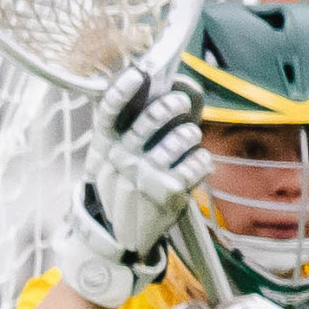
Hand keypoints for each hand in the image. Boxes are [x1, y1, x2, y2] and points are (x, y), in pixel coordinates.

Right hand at [57, 66, 203, 308]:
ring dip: (190, 135)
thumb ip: (129, 133)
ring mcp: (145, 175)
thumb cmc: (123, 189)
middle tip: (181, 101)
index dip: (123, 90)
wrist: (122, 236)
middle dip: (171, 105)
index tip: (140, 72)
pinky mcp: (169, 192)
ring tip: (190, 139)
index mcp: (105, 146)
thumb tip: (164, 93)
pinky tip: (200, 164)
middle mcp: (122, 158)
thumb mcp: (112, 161)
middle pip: (151, 119)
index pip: (109, 112)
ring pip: (181, 138)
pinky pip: (198, 163)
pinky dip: (203, 161)